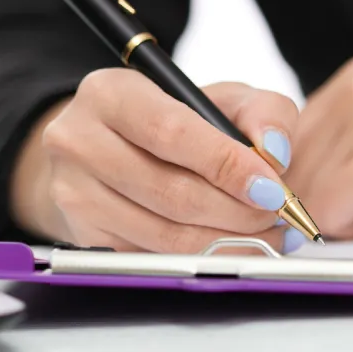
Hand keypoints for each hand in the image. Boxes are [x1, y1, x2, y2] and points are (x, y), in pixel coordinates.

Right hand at [9, 69, 310, 253]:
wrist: (110, 147)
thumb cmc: (171, 120)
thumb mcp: (219, 98)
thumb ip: (261, 113)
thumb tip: (275, 153)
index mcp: (109, 93)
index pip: (171, 133)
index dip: (226, 165)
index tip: (272, 188)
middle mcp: (78, 140)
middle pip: (170, 192)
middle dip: (237, 211)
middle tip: (278, 215)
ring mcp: (74, 192)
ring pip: (164, 234)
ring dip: (227, 241)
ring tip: (266, 234)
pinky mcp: (83, 234)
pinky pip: (154, 258)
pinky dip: (201, 258)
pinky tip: (230, 246)